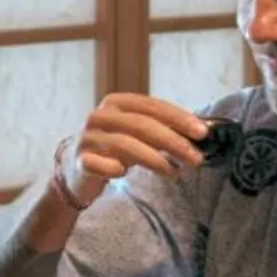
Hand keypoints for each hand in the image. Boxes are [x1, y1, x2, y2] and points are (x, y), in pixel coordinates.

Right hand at [55, 93, 207, 208]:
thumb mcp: (135, 133)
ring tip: (174, 171)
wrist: (75, 169)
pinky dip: (115, 169)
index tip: (202, 133)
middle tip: (196, 158)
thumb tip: (199, 132)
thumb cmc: (113, 148)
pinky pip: (101, 164)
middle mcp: (100, 116)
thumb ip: (160, 128)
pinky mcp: (81, 161)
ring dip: (155, 159)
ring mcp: (88, 138)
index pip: (152, 106)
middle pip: (142, 125)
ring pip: (126, 144)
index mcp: (115, 103)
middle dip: (174, 141)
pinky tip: (125, 174)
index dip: (179, 118)